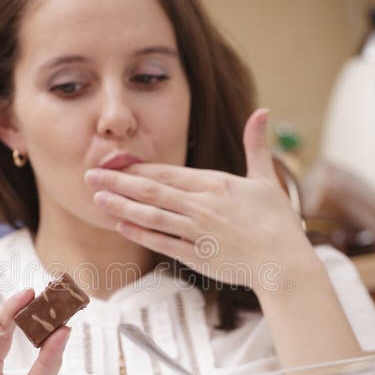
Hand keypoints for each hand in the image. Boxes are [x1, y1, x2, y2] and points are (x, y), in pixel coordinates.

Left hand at [84, 108, 307, 290]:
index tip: (115, 162)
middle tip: (90, 175)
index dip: (138, 167)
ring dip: (122, 205)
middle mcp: (202, 205)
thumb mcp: (266, 178)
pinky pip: (162, 242)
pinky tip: (121, 224)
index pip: (168, 172)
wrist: (284, 263)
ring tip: (98, 197)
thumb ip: (256, 144)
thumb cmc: (277, 221)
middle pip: (152, 190)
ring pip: (152, 215)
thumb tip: (263, 111)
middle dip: (119, 181)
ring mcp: (198, 232)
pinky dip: (140, 233)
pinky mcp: (197, 256)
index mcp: (216, 184)